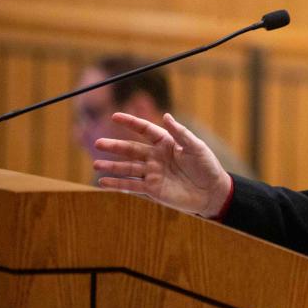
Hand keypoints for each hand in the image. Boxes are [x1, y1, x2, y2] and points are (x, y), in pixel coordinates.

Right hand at [93, 112, 232, 217]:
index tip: (114, 116)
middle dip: (114, 146)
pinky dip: (117, 184)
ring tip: (96, 164)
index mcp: (167, 143)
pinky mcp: (152, 189)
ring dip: (112, 166)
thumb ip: (180, 133)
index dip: (130, 122)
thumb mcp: (196, 147)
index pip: (145, 130)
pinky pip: (131, 185)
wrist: (212, 192)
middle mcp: (156, 156)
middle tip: (98, 143)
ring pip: (128, 167)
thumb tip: (166, 115)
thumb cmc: (207, 166)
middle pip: (131, 149)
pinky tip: (103, 182)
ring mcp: (153, 173)